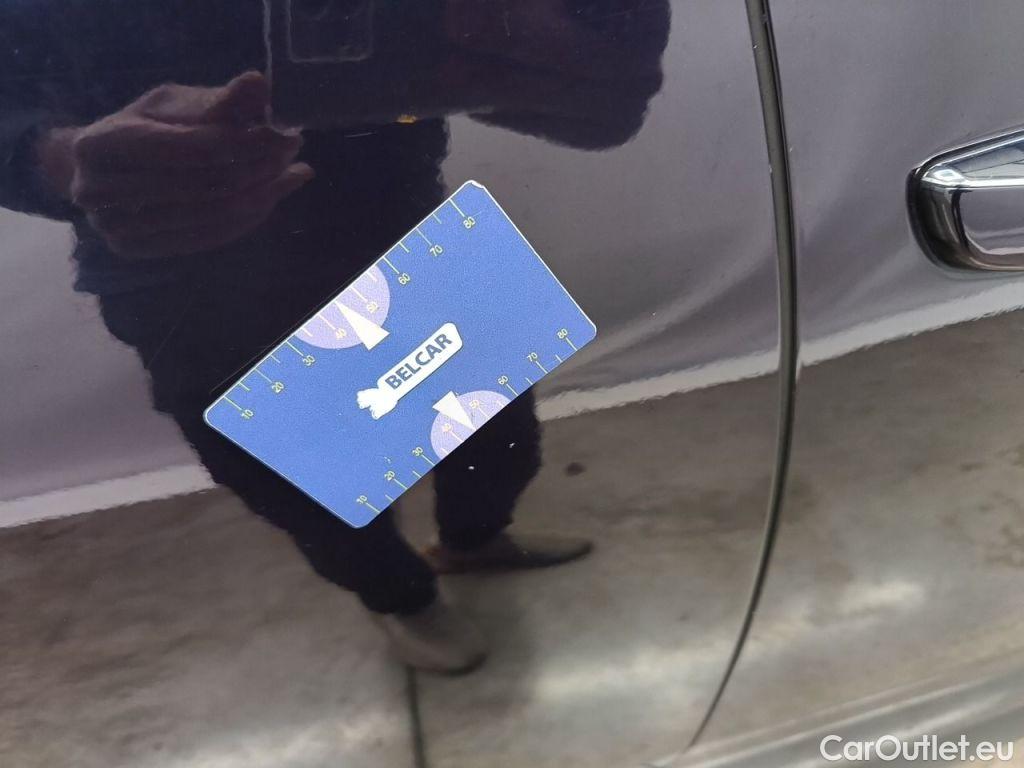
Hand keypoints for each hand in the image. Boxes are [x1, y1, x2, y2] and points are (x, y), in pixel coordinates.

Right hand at [36, 71, 312, 258]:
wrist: (100, 170)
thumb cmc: (142, 127)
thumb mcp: (174, 105)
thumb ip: (217, 101)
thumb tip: (258, 84)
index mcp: (100, 144)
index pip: (192, 148)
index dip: (245, 141)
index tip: (285, 132)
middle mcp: (99, 192)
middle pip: (206, 185)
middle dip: (260, 167)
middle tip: (293, 149)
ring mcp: (116, 228)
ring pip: (213, 215)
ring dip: (263, 194)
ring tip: (293, 172)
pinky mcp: (137, 250)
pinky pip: (209, 238)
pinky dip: (248, 218)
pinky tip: (273, 196)